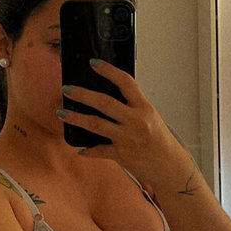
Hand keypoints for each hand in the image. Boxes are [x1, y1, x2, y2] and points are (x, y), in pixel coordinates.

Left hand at [59, 59, 181, 183]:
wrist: (169, 167)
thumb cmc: (159, 140)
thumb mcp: (150, 117)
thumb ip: (132, 106)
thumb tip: (105, 94)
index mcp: (144, 108)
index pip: (126, 83)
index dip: (109, 71)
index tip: (93, 63)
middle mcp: (136, 121)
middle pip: (104, 103)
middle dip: (82, 94)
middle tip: (66, 89)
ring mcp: (128, 139)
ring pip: (95, 124)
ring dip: (75, 118)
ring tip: (60, 112)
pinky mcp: (122, 155)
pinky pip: (99, 150)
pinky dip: (88, 150)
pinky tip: (80, 149)